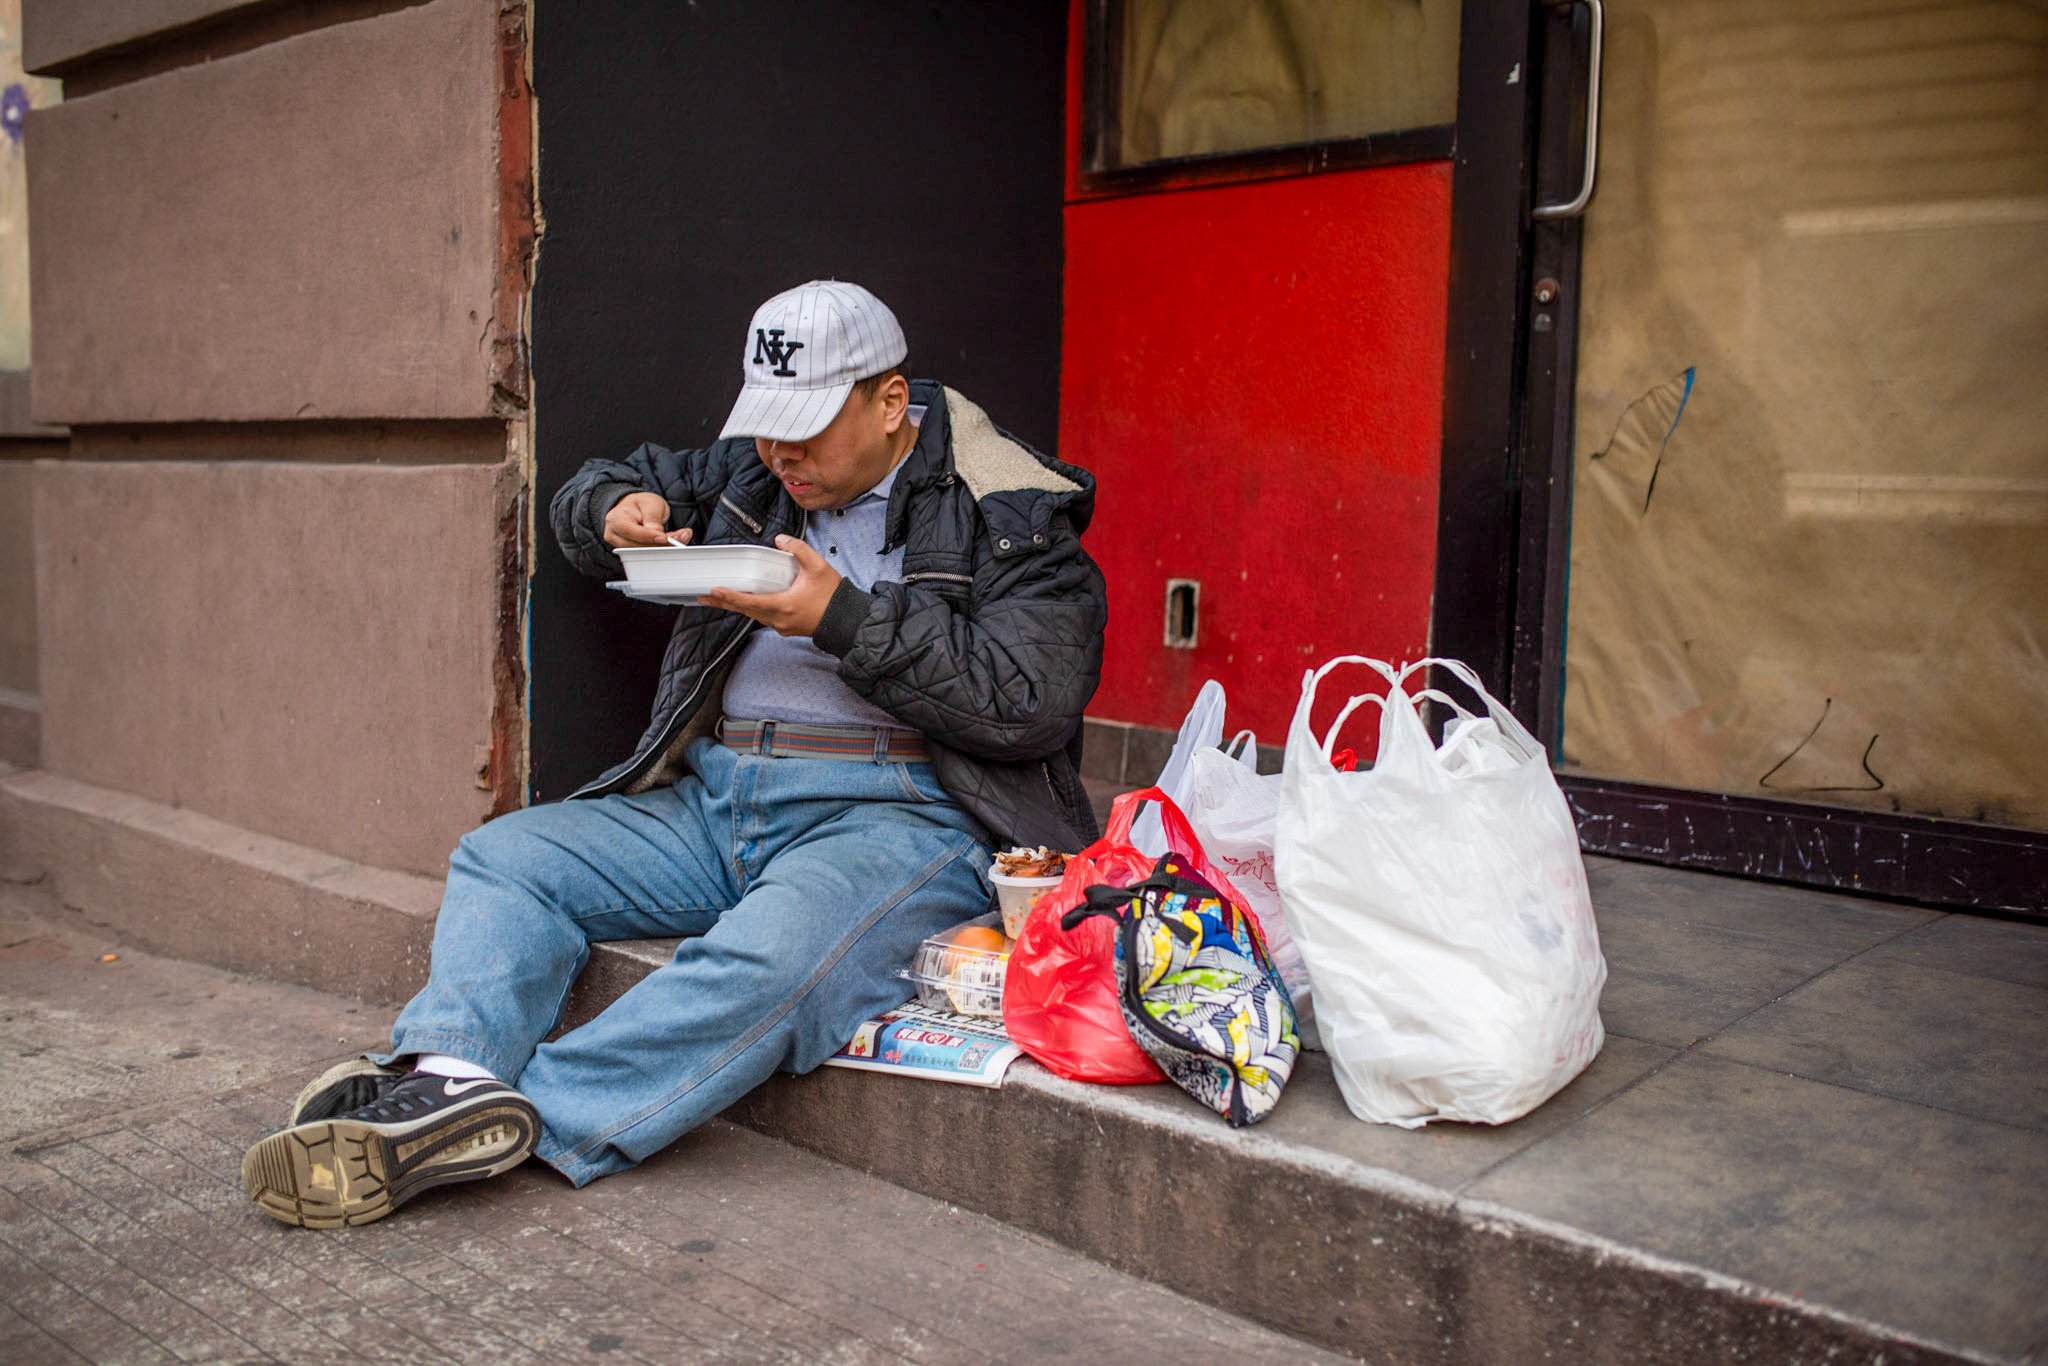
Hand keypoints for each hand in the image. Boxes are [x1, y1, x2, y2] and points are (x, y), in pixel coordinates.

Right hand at [603, 492, 678, 547]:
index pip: (630, 531)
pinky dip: (663, 549)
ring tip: (681, 536)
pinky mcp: (633, 553)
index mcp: (615, 519)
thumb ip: (653, 517)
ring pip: (645, 553)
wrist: (635, 509)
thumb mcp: (650, 503)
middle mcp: (615, 535)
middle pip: (637, 546)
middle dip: (661, 543)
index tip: (664, 537)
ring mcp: (623, 547)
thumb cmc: (640, 504)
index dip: (647, 536)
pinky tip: (675, 542)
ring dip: (665, 547)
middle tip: (681, 536)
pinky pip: (649, 554)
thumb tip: (657, 534)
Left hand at [702, 535, 841, 636]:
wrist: (845, 619)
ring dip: (737, 607)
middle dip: (724, 602)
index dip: (731, 596)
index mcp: (784, 606)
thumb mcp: (819, 567)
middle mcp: (778, 620)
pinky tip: (745, 603)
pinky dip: (751, 610)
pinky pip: (763, 618)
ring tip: (720, 598)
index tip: (715, 590)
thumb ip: (799, 549)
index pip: (750, 602)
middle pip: (745, 611)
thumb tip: (780, 539)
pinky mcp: (785, 627)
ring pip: (753, 616)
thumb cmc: (833, 596)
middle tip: (705, 596)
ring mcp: (781, 626)